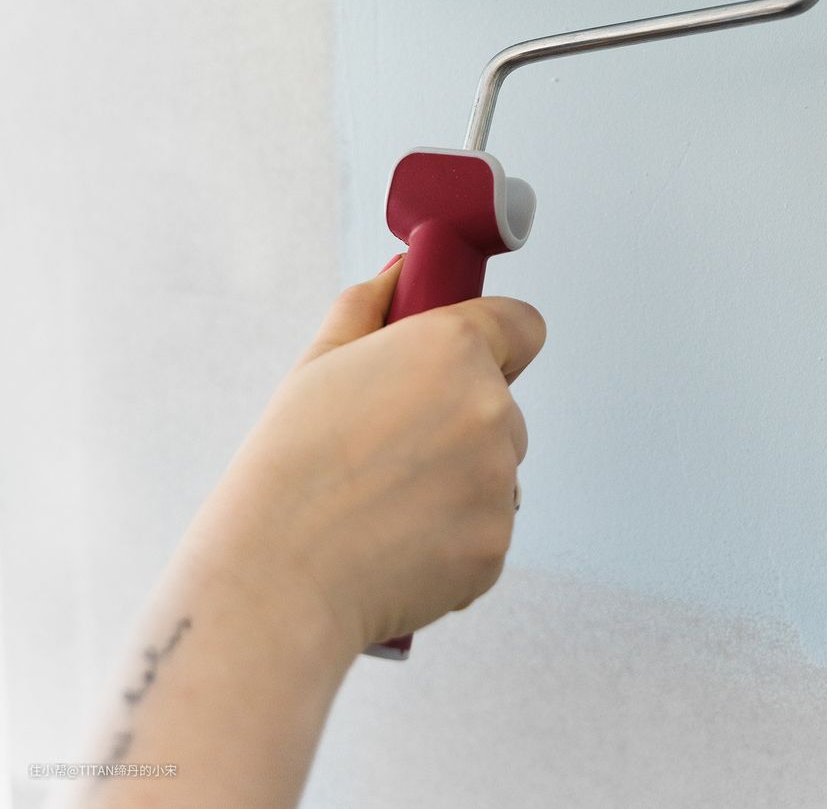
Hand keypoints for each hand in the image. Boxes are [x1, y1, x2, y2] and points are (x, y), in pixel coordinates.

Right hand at [181, 258, 545, 664]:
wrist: (278, 578)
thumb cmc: (290, 468)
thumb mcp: (319, 362)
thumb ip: (370, 306)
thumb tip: (400, 274)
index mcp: (452, 347)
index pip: (523, 325)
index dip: (497, 340)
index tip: (467, 361)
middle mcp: (491, 406)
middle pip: (502, 404)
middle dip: (460, 422)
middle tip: (390, 450)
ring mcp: (500, 480)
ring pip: (495, 470)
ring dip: (459, 482)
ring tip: (385, 503)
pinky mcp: (497, 545)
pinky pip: (485, 530)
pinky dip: (452, 538)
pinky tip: (395, 544)